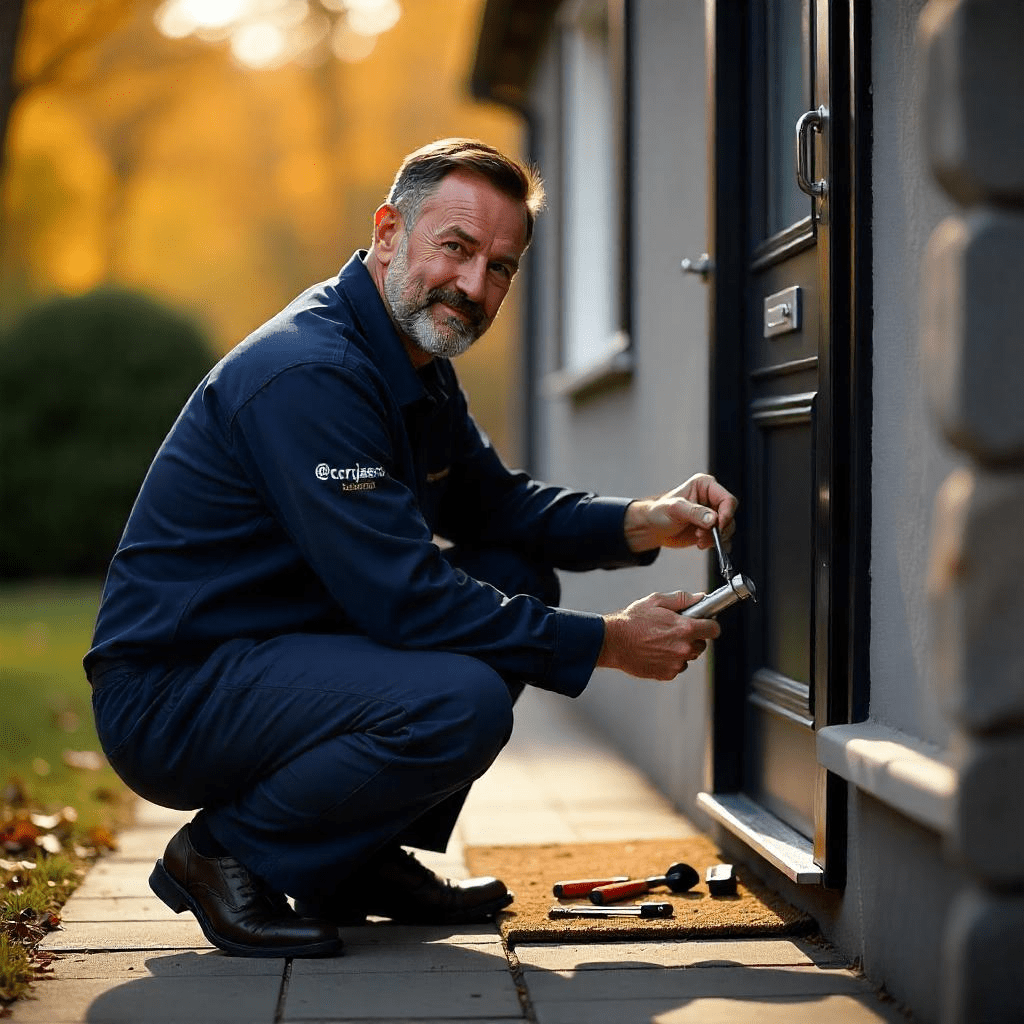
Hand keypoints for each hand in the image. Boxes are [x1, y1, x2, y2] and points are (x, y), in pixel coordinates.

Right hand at [597, 591, 720, 680]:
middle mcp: (684, 647)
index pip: (714, 629)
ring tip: (662, 641)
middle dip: (693, 637)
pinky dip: (670, 661)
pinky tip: (656, 651)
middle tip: (676, 630)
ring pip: (689, 656)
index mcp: (685, 628)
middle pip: (702, 644)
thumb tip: (700, 598)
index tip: (705, 623)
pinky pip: (677, 667)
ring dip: (681, 650)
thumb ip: (682, 599)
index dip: (710, 625)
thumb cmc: (632, 620)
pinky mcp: (667, 674)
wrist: (613, 642)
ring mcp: (676, 663)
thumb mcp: (657, 601)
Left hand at [623, 473, 738, 552]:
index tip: (718, 526)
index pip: (727, 499)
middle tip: (701, 536)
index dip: (726, 514)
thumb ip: (695, 513)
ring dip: (715, 538)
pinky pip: (723, 539)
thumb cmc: (659, 512)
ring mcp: (712, 515)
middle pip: (730, 515)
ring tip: (698, 540)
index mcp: (705, 486)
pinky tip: (701, 544)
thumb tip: (713, 520)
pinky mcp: (710, 529)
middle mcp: (711, 499)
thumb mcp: (675, 509)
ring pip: (727, 529)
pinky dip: (716, 544)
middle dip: (719, 529)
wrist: (652, 528)